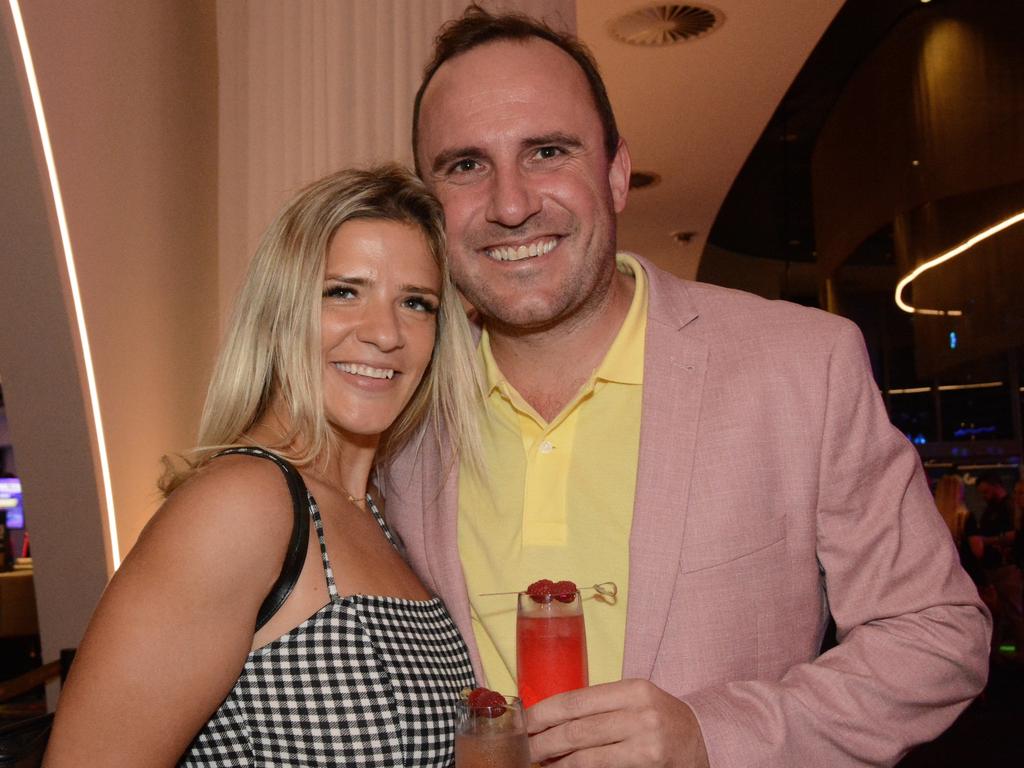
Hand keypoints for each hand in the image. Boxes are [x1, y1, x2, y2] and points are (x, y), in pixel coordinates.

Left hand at [526, 679, 709, 766]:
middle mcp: (640, 710)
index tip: (523, 721)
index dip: (545, 712)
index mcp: (633, 688)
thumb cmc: (662, 722)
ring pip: (585, 751)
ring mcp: (646, 737)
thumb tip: (552, 720)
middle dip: (543, 739)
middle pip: (577, 727)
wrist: (705, 742)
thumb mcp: (635, 703)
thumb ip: (601, 707)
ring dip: (555, 759)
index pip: (576, 699)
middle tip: (522, 747)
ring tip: (537, 760)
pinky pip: (600, 766)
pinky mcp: (648, 760)